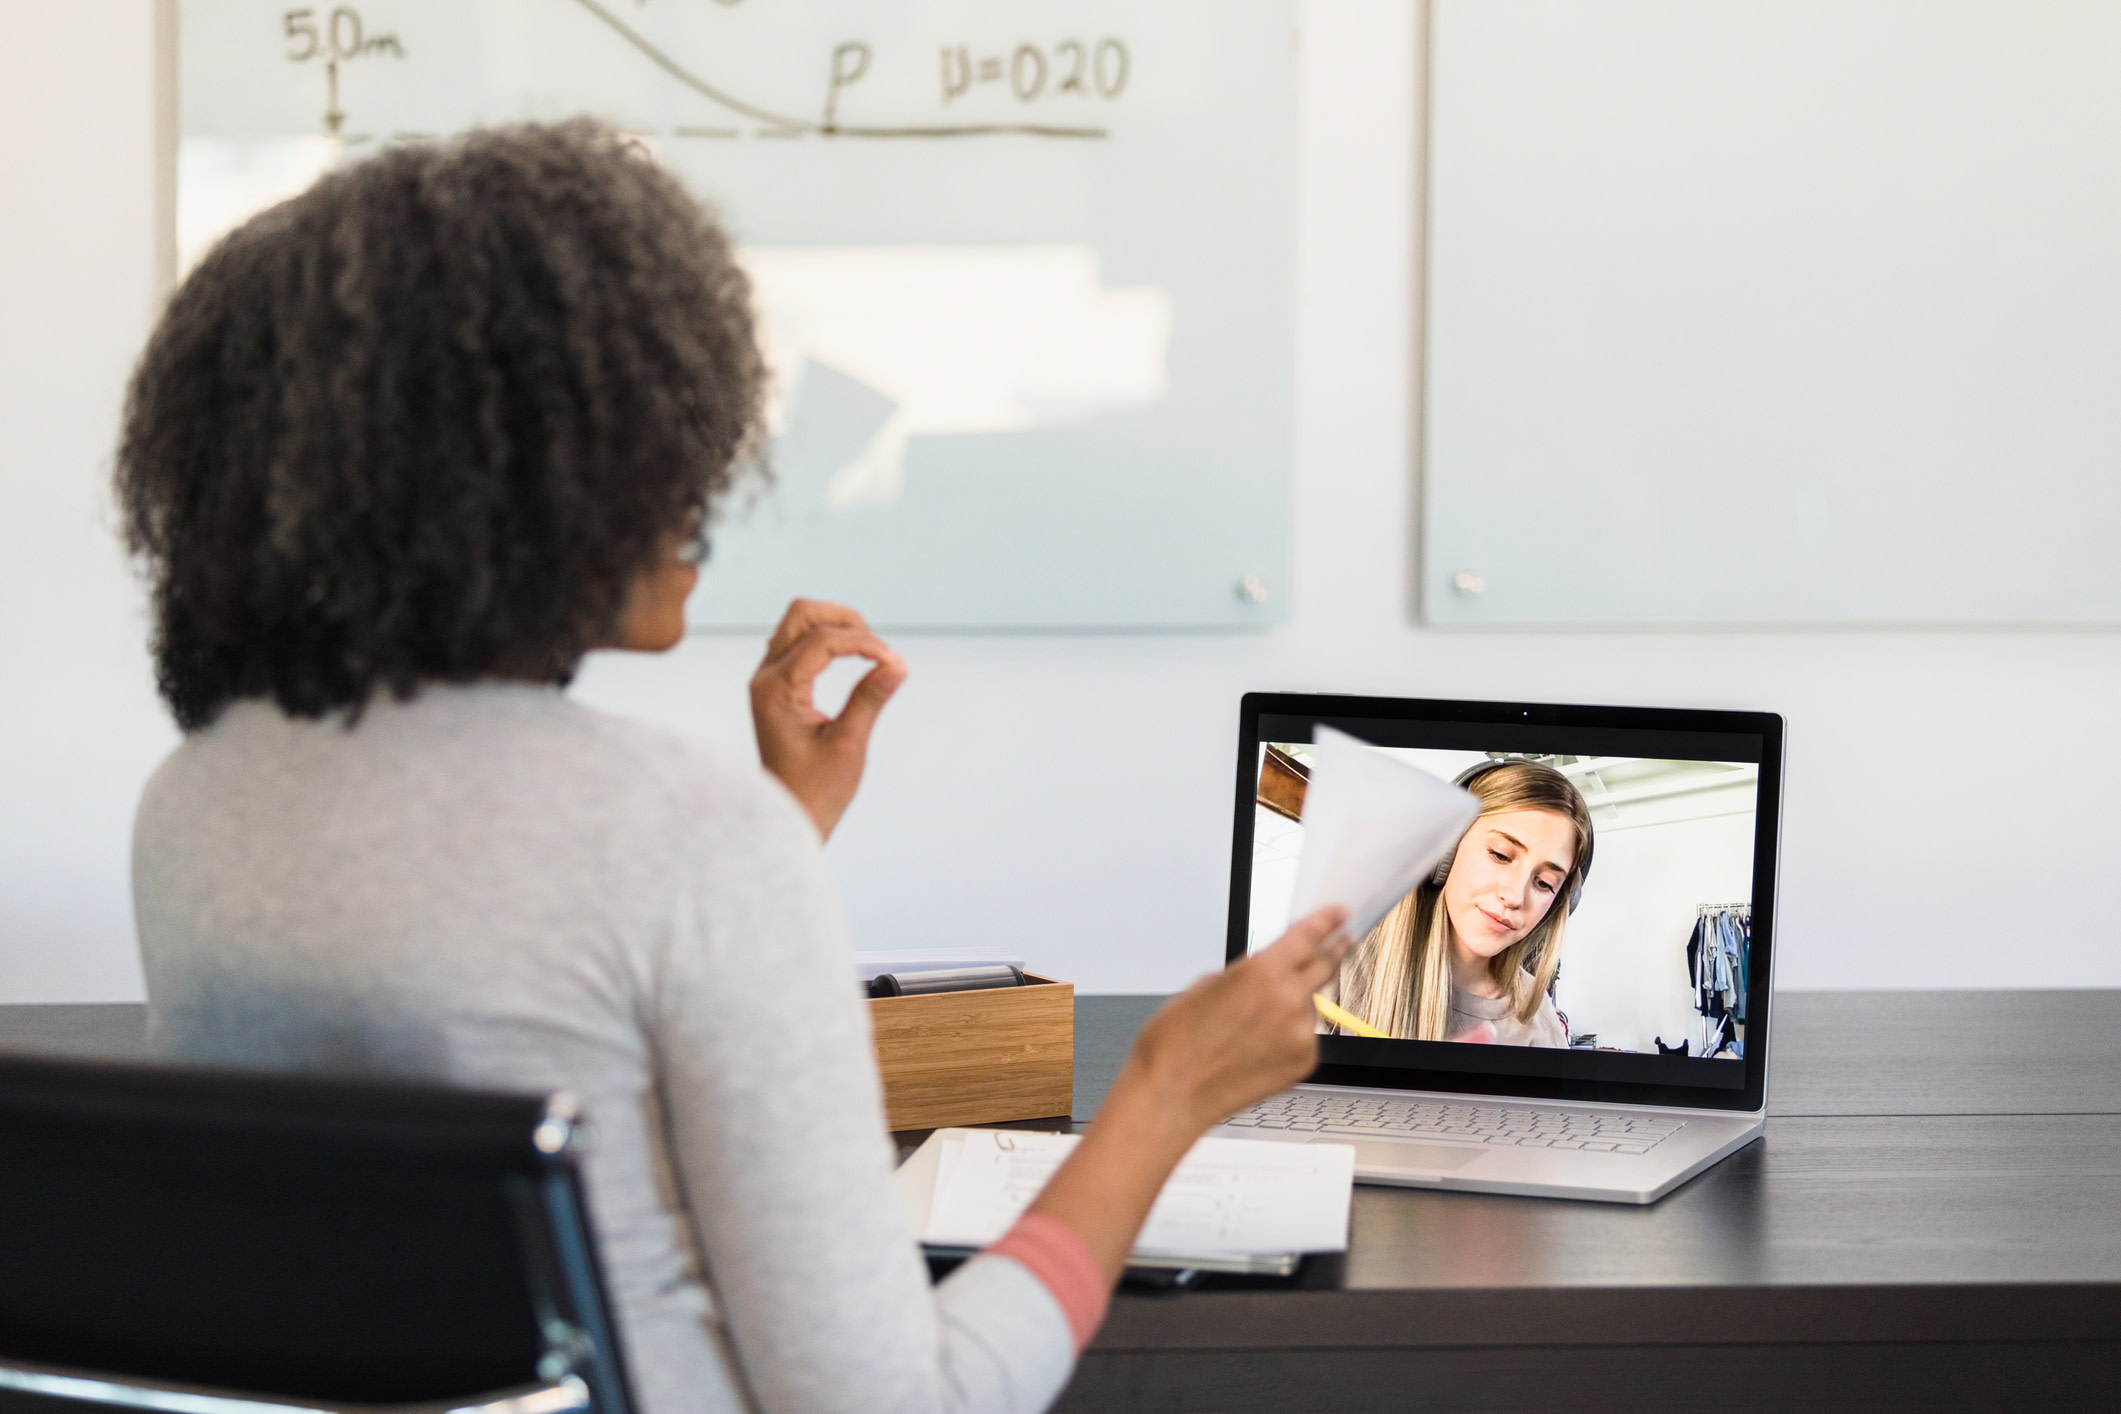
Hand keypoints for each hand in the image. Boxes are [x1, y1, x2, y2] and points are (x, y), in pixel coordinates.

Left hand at [749, 599, 905, 839]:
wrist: (787, 818)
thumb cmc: (815, 791)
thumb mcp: (848, 745)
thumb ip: (870, 699)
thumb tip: (898, 664)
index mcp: (776, 691)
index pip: (821, 641)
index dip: (863, 643)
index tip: (894, 662)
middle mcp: (765, 678)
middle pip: (801, 614)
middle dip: (844, 619)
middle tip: (877, 647)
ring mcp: (767, 680)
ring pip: (798, 623)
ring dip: (837, 627)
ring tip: (870, 652)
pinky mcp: (777, 686)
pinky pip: (798, 643)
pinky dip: (827, 641)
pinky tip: (852, 661)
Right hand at [1119, 906, 1352, 1132]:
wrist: (1172, 1094)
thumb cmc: (1175, 1043)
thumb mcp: (1203, 987)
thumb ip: (1243, 974)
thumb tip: (1260, 975)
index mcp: (1262, 972)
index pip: (1307, 936)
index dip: (1326, 921)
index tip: (1338, 914)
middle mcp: (1288, 1000)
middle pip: (1325, 966)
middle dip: (1335, 949)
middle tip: (1341, 940)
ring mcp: (1299, 1034)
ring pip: (1308, 1007)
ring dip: (1293, 1006)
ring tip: (1251, 1027)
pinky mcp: (1303, 1063)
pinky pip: (1304, 1038)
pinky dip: (1289, 1037)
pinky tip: (1255, 1048)